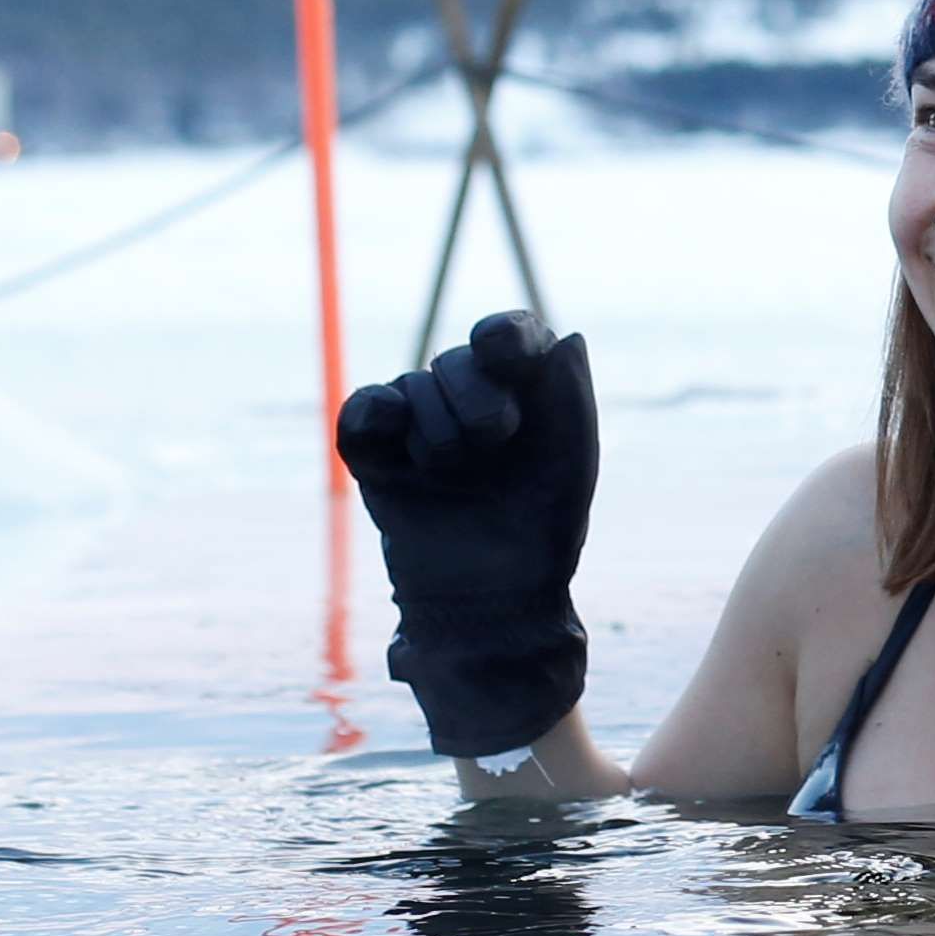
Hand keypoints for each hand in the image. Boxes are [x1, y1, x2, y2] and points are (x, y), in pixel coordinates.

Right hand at [338, 311, 600, 761]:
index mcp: (522, 394)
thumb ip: (570, 393)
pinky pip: (362, 408)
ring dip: (437, 426)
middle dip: (475, 394)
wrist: (490, 600)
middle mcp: (468, 400)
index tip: (505, 353)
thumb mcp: (571, 459)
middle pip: (457, 359)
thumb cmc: (542, 530)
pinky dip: (372, 409)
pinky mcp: (376, 454)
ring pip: (413, 385)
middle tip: (493, 440)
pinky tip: (394, 436)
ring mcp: (419, 426)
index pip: (509, 336)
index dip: (504, 334)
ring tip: (453, 473)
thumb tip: (567, 335)